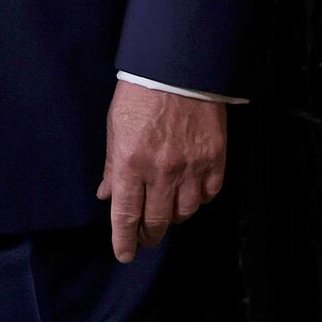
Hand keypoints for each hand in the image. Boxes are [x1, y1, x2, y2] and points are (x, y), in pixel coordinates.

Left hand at [96, 80, 226, 263]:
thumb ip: (112, 166)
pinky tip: (190, 193)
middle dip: (148, 234)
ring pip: (184, 213)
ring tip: (166, 211)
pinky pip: (208, 195)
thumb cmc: (141, 93)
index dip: (124, 241)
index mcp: (131, 162)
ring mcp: (191, 167)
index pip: (126, 216)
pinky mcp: (214, 159)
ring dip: (173, 217)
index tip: (124, 254)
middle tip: (145, 237)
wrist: (180, 67)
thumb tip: (106, 194)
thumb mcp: (115, 126)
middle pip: (156, 221)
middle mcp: (161, 171)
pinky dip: (198, 200)